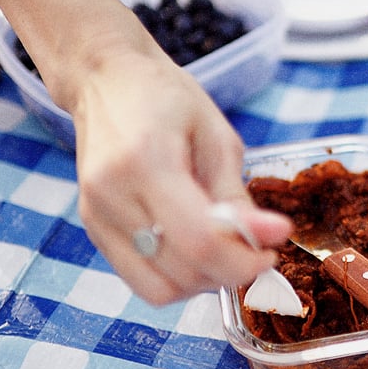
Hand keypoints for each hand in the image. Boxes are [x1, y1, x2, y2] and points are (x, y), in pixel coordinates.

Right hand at [65, 42, 291, 305]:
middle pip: (180, 271)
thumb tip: (271, 238)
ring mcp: (96, 218)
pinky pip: (142, 280)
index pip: (200, 241)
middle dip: (229, 271)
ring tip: (224, 250)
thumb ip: (236, 194)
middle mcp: (112, 196)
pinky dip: (177, 278)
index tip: (273, 250)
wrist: (106, 80)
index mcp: (145, 162)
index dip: (244, 259)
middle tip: (255, 249)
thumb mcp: (216, 136)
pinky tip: (196, 251)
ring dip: (202, 281)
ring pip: (159, 288)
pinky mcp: (94, 230)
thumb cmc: (165, 99)